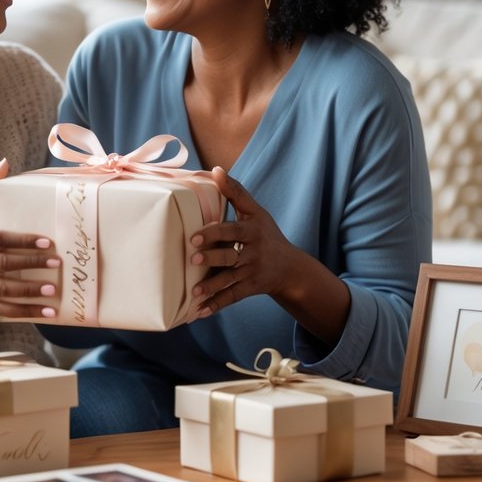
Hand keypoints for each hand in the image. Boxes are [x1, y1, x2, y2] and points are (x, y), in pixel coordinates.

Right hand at [0, 159, 60, 318]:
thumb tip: (5, 163)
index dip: (22, 241)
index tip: (46, 242)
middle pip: (0, 266)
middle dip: (30, 266)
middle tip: (57, 264)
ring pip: (0, 292)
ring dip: (28, 294)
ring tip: (53, 293)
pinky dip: (20, 312)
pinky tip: (42, 313)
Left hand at [189, 166, 305, 317]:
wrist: (289, 267)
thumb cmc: (266, 233)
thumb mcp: (255, 211)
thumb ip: (235, 192)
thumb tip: (216, 169)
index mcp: (252, 230)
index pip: (232, 231)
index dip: (214, 233)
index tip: (194, 236)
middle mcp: (253, 252)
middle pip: (230, 256)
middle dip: (212, 259)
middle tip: (192, 260)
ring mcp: (252, 272)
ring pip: (230, 281)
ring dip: (211, 287)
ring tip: (194, 292)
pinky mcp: (250, 289)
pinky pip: (232, 298)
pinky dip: (216, 305)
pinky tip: (199, 312)